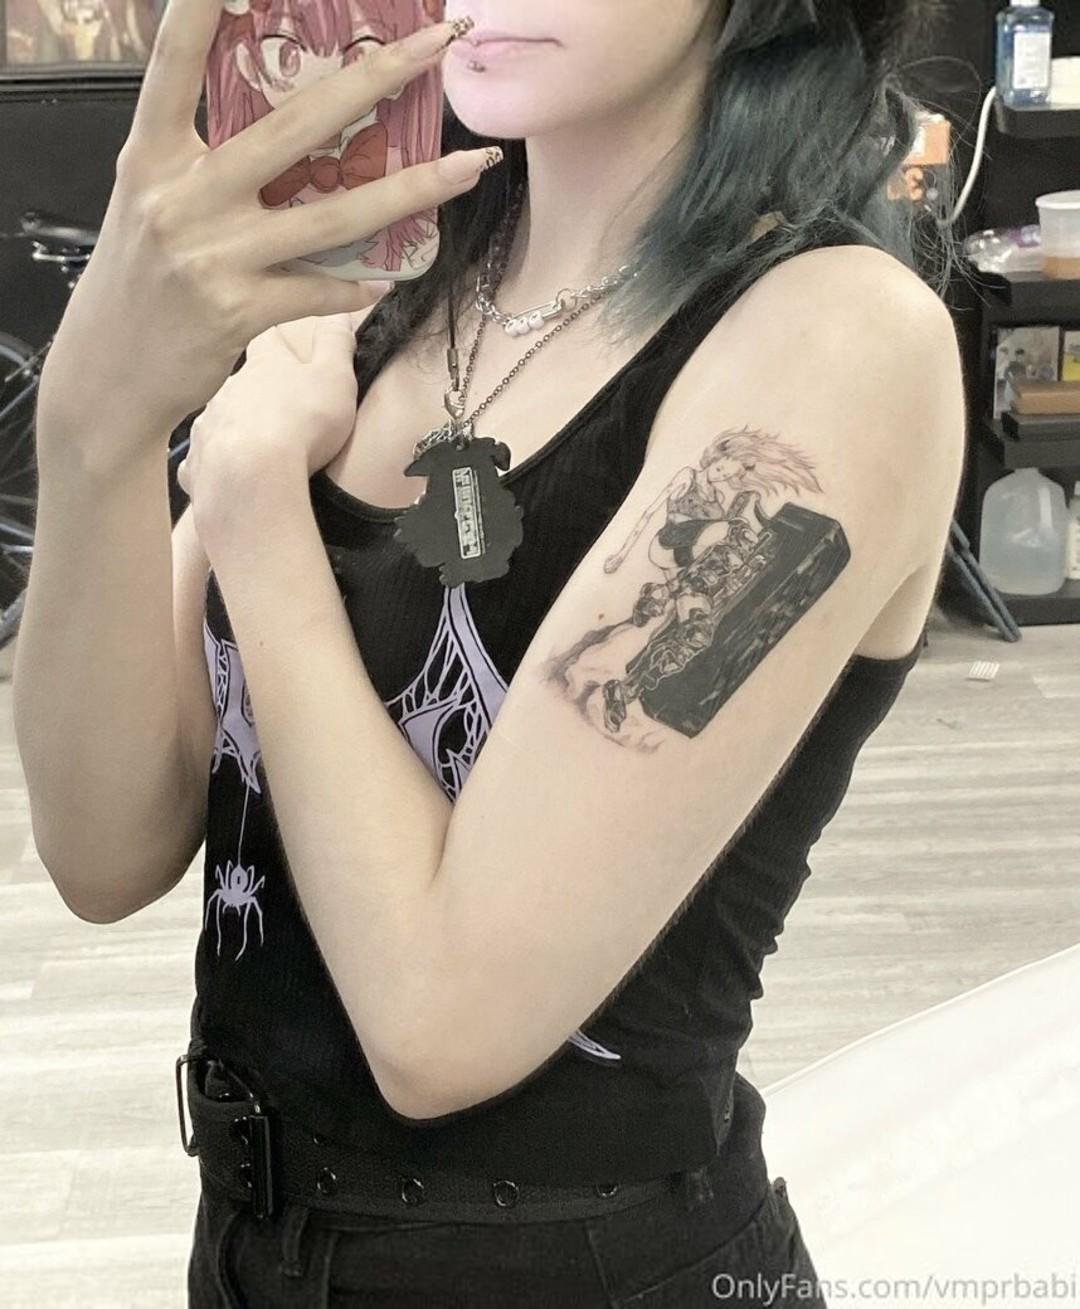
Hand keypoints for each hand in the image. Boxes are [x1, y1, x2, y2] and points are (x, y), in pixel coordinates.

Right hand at [37, 1, 494, 449]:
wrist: (108, 373)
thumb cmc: (138, 281)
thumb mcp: (152, 204)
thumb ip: (205, 165)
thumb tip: (297, 140)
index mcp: (152, 155)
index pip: (176, 63)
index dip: (200, 8)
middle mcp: (181, 196)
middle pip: (295, 125)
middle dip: (375, 77)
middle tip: (435, 45)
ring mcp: (212, 255)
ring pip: (333, 214)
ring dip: (413, 190)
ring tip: (469, 167)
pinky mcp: (238, 311)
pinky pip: (319, 290)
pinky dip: (355, 284)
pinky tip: (385, 277)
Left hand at [175, 311, 364, 522]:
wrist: (251, 476)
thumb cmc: (301, 423)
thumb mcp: (335, 378)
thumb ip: (337, 344)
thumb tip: (339, 310)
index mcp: (264, 366)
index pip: (268, 340)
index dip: (277, 340)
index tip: (285, 345)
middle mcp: (228, 390)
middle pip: (241, 382)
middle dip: (255, 392)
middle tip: (277, 410)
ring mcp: (208, 425)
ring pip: (220, 419)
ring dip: (234, 427)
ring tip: (254, 447)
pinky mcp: (198, 463)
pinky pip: (203, 460)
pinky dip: (215, 464)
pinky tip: (227, 476)